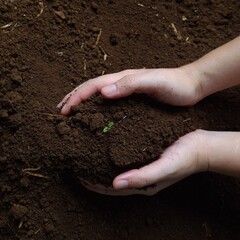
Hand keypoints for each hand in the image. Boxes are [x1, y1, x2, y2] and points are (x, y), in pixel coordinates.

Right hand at [57, 67, 201, 114]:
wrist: (191, 86)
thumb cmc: (173, 84)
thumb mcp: (153, 82)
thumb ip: (130, 84)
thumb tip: (103, 92)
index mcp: (123, 79)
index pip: (93, 86)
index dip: (77, 97)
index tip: (64, 110)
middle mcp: (121, 84)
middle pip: (91, 89)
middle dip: (74, 98)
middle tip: (60, 111)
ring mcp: (126, 92)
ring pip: (98, 96)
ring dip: (82, 103)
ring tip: (70, 114)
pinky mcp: (132, 100)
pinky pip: (109, 104)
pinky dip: (96, 109)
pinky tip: (94, 118)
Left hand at [80, 130, 207, 195]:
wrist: (200, 146)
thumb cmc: (184, 158)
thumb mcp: (164, 168)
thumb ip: (142, 177)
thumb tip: (115, 184)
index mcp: (143, 185)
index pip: (112, 189)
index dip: (94, 184)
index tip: (78, 176)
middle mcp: (140, 176)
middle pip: (111, 178)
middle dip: (94, 173)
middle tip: (79, 163)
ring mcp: (143, 166)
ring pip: (117, 167)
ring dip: (102, 162)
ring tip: (88, 153)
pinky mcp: (146, 155)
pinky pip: (125, 156)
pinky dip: (113, 153)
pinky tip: (108, 143)